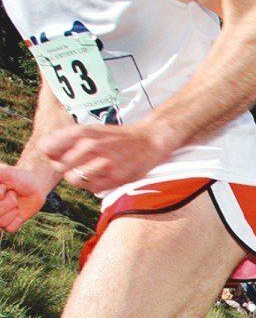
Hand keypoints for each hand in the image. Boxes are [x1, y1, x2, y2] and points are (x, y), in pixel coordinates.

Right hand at [0, 165, 49, 232]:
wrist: (34, 186)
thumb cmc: (18, 177)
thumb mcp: (5, 172)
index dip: (0, 194)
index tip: (4, 186)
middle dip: (9, 202)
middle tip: (13, 194)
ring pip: (1, 223)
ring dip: (13, 211)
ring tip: (16, 202)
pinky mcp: (8, 225)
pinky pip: (10, 228)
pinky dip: (17, 220)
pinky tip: (19, 212)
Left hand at [41, 120, 175, 193]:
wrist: (148, 142)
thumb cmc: (116, 137)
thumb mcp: (91, 130)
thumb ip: (68, 138)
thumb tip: (46, 151)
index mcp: (82, 132)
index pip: (48, 147)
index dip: (50, 153)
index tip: (58, 155)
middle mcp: (91, 146)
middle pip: (58, 165)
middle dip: (62, 167)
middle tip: (73, 166)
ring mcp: (103, 163)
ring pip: (72, 178)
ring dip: (76, 177)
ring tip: (86, 172)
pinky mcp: (115, 177)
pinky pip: (90, 187)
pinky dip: (90, 185)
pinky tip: (98, 177)